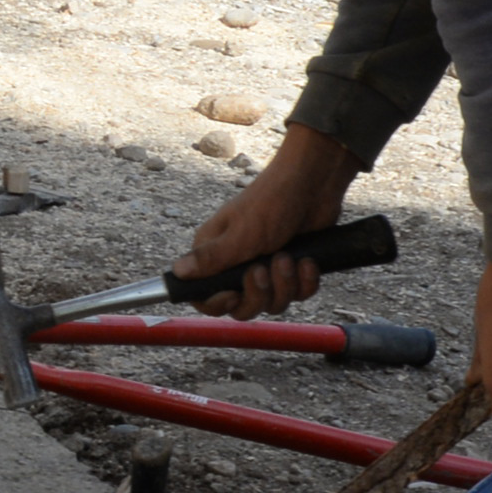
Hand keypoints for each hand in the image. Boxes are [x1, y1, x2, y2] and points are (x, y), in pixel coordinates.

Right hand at [183, 132, 358, 317]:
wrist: (315, 185)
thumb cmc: (272, 202)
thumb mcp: (241, 234)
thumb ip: (211, 259)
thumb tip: (176, 272)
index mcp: (216, 254)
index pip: (204, 295)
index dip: (217, 303)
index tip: (232, 295)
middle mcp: (239, 264)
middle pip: (242, 307)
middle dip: (258, 294)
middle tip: (264, 269)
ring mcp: (268, 268)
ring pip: (273, 303)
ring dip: (285, 284)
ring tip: (288, 257)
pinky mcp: (293, 269)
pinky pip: (298, 294)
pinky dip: (306, 281)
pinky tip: (307, 261)